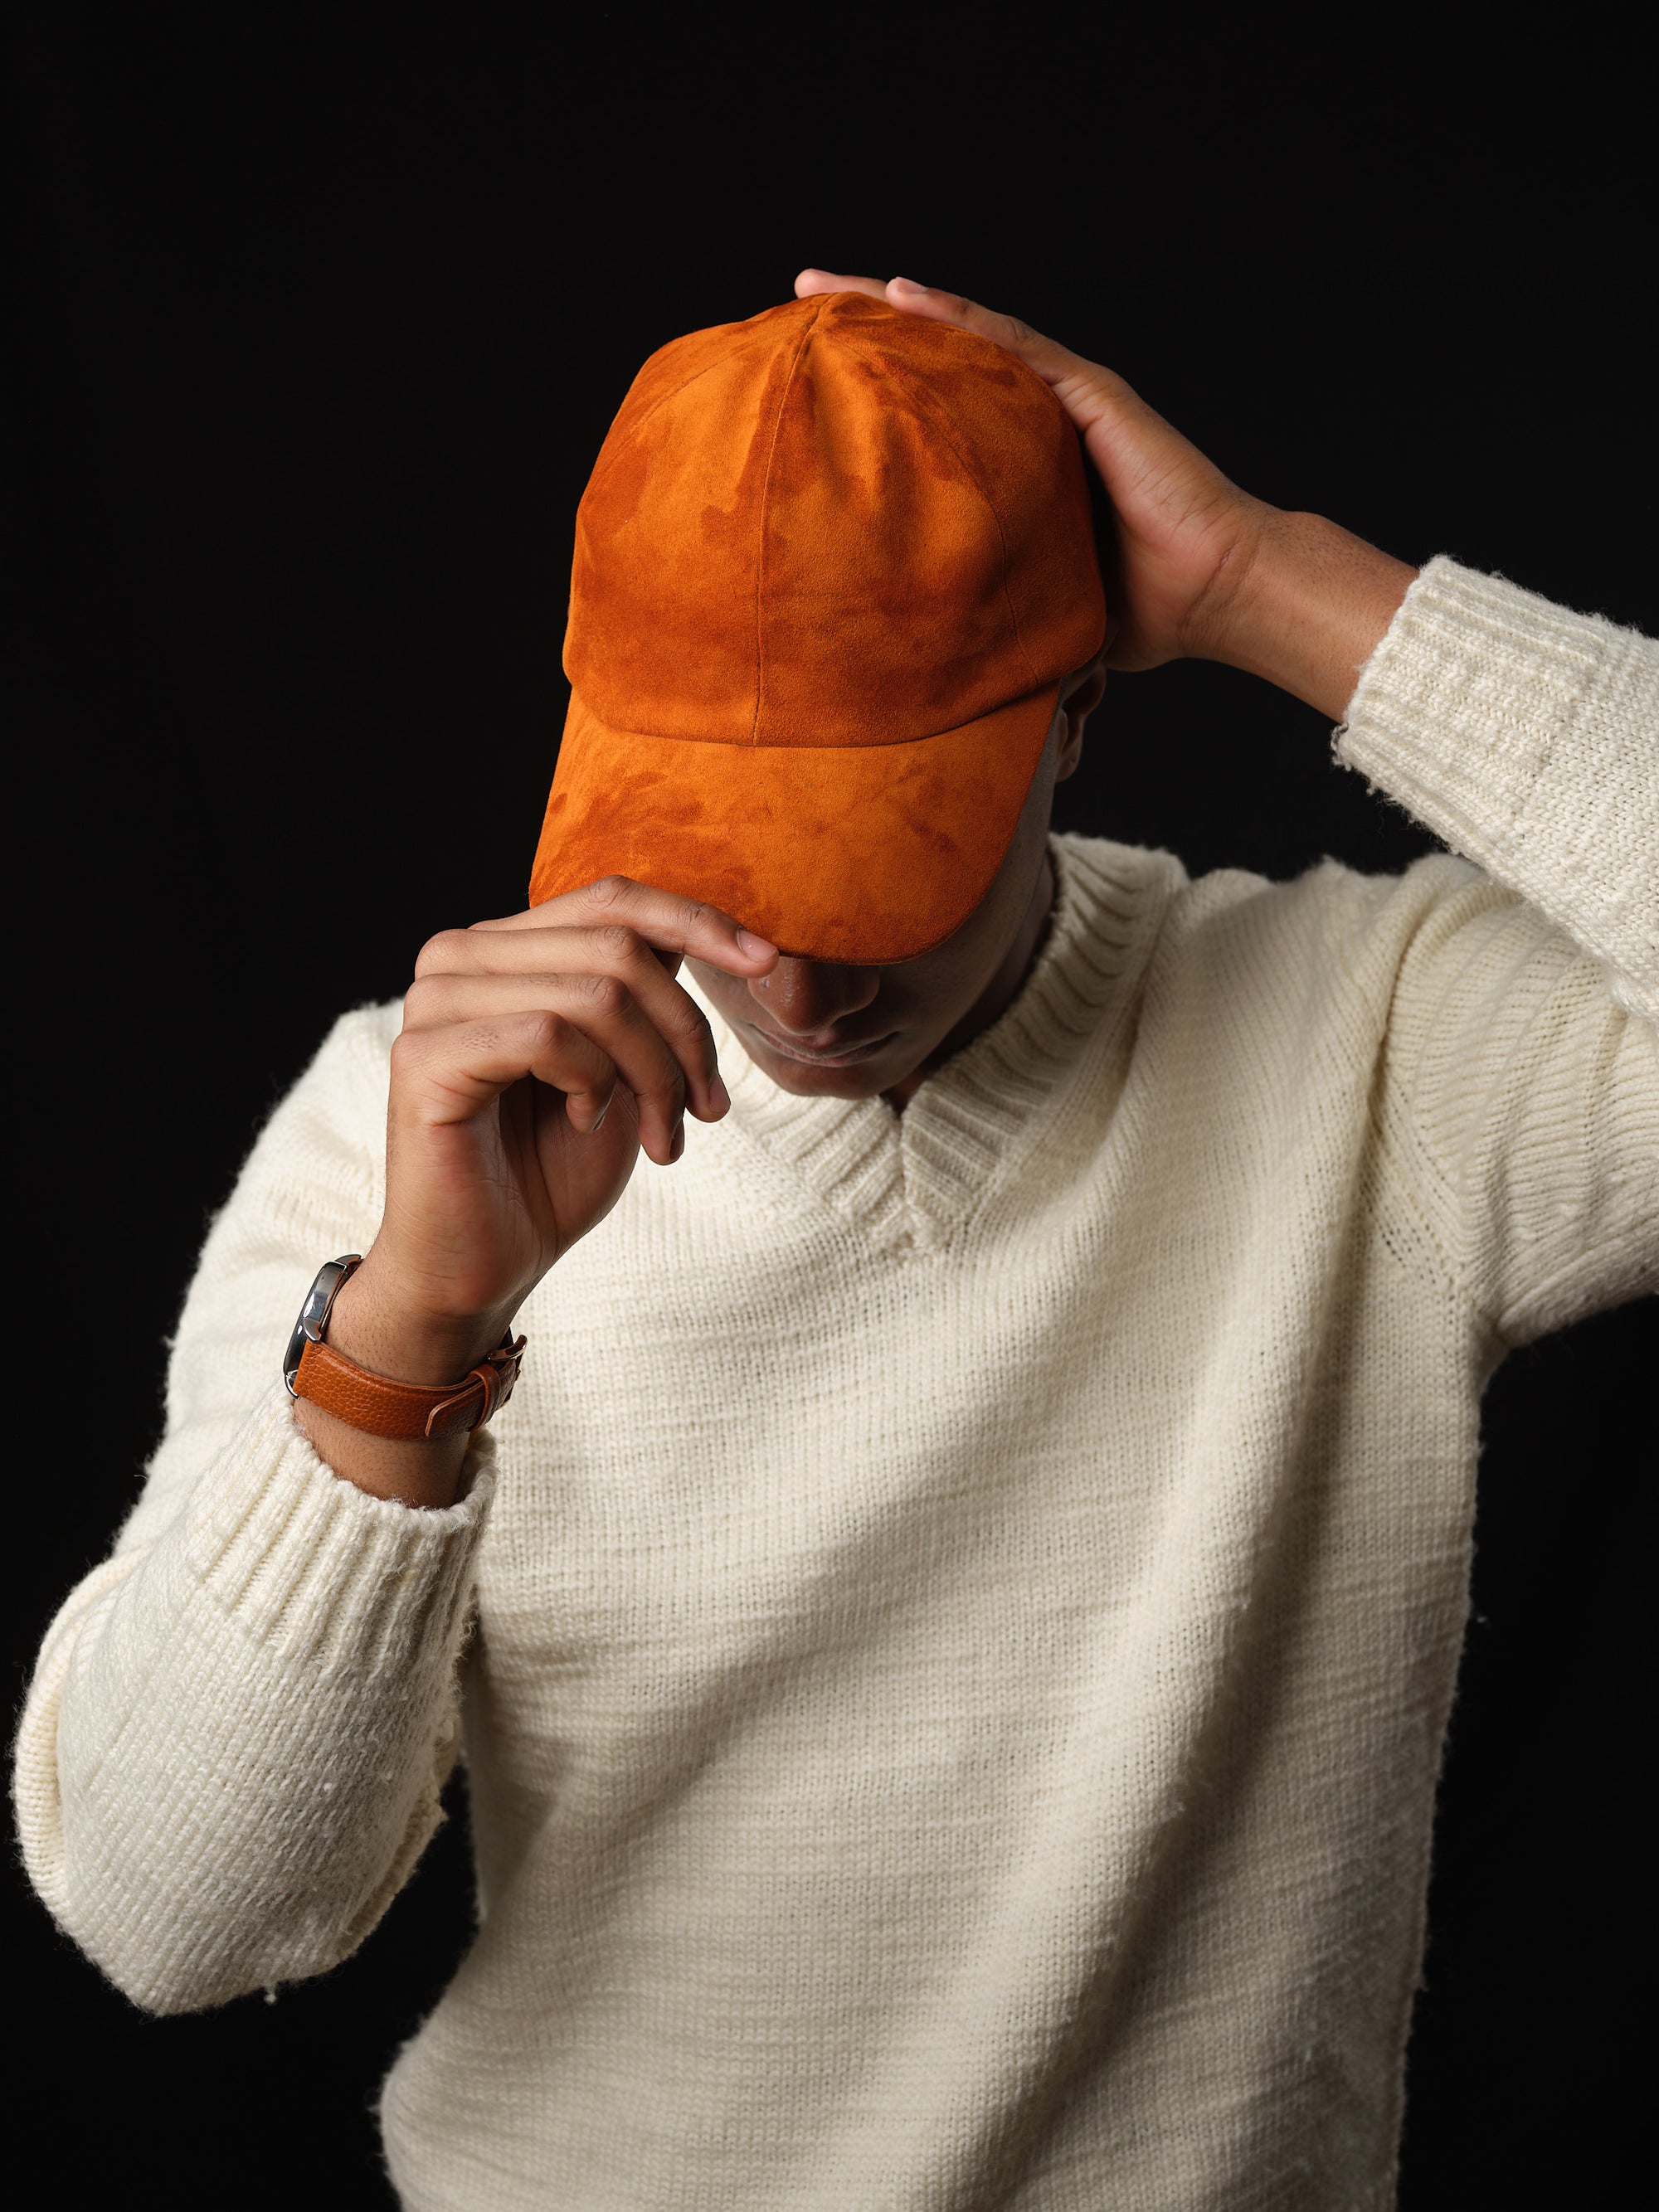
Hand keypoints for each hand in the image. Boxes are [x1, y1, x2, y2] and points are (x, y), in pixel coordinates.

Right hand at [301, 881, 776, 1504]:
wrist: (482, 1268)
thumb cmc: (551, 1171)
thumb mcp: (623, 1067)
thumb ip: (644, 995)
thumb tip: (706, 935)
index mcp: (505, 948)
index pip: (612, 898)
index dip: (697, 921)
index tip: (767, 962)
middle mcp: (460, 958)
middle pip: (618, 947)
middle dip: (686, 1031)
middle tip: (708, 1109)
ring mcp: (435, 1002)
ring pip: (596, 993)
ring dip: (654, 1072)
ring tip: (660, 1134)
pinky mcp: (424, 1056)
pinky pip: (549, 1036)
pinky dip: (594, 1085)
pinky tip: (587, 1125)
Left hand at [796, 268, 1265, 672]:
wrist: (1216, 593)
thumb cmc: (1146, 612)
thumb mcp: (1040, 611)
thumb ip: (990, 619)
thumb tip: (930, 681)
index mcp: (1021, 466)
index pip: (934, 414)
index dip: (873, 390)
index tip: (806, 381)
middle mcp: (1038, 420)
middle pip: (937, 360)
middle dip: (864, 327)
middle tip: (795, 301)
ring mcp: (1064, 400)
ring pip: (965, 336)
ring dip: (892, 305)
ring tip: (823, 286)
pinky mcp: (1090, 394)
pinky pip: (1012, 346)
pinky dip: (956, 318)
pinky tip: (902, 293)